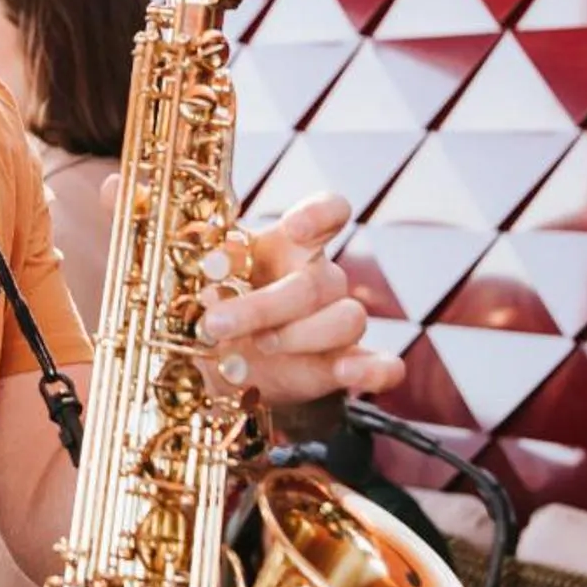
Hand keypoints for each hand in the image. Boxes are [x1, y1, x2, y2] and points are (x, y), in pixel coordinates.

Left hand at [200, 192, 402, 404]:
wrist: (222, 363)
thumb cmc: (218, 305)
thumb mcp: (205, 279)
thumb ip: (213, 265)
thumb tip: (215, 259)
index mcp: (290, 244)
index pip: (328, 213)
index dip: (319, 215)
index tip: (295, 228)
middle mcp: (321, 278)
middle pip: (318, 282)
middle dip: (264, 306)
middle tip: (216, 322)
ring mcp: (337, 322)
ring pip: (348, 319)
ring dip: (300, 335)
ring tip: (259, 346)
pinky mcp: (345, 364)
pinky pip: (382, 365)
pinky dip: (373, 370)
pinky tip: (348, 373)